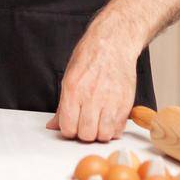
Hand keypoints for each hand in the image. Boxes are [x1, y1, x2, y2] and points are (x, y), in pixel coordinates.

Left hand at [45, 15, 138, 142]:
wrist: (113, 43)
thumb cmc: (90, 56)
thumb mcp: (68, 77)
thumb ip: (62, 105)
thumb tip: (53, 125)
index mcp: (73, 89)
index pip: (68, 127)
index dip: (68, 129)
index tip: (71, 125)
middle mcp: (92, 96)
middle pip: (86, 135)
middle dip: (84, 133)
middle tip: (85, 123)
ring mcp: (111, 100)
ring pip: (103, 136)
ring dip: (99, 133)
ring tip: (98, 122)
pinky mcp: (126, 103)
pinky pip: (118, 129)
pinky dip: (113, 129)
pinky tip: (108, 118)